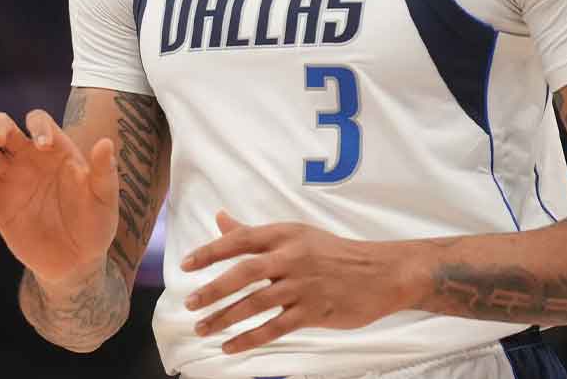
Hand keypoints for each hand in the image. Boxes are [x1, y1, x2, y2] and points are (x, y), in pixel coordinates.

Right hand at [0, 109, 118, 284]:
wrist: (74, 262)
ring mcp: (10, 177)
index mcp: (56, 150)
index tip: (42, 146)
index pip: (39, 121)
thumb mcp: (104, 199)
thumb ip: (103, 171)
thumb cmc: (94, 225)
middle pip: (3, 126)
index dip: (38, 126)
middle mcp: (29, 157)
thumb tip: (106, 142)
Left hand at [180, 211, 406, 353]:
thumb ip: (253, 232)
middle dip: (213, 290)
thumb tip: (219, 219)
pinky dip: (249, 339)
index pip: (241, 240)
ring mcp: (303, 286)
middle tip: (190, 305)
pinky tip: (230, 347)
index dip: (211, 252)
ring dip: (225, 318)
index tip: (186, 265)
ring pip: (256, 304)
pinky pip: (275, 327)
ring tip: (203, 328)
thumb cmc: (334, 252)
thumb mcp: (295, 234)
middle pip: (244, 274)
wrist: (381, 273)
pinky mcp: (314, 311)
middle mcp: (292, 257)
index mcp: (285, 235)